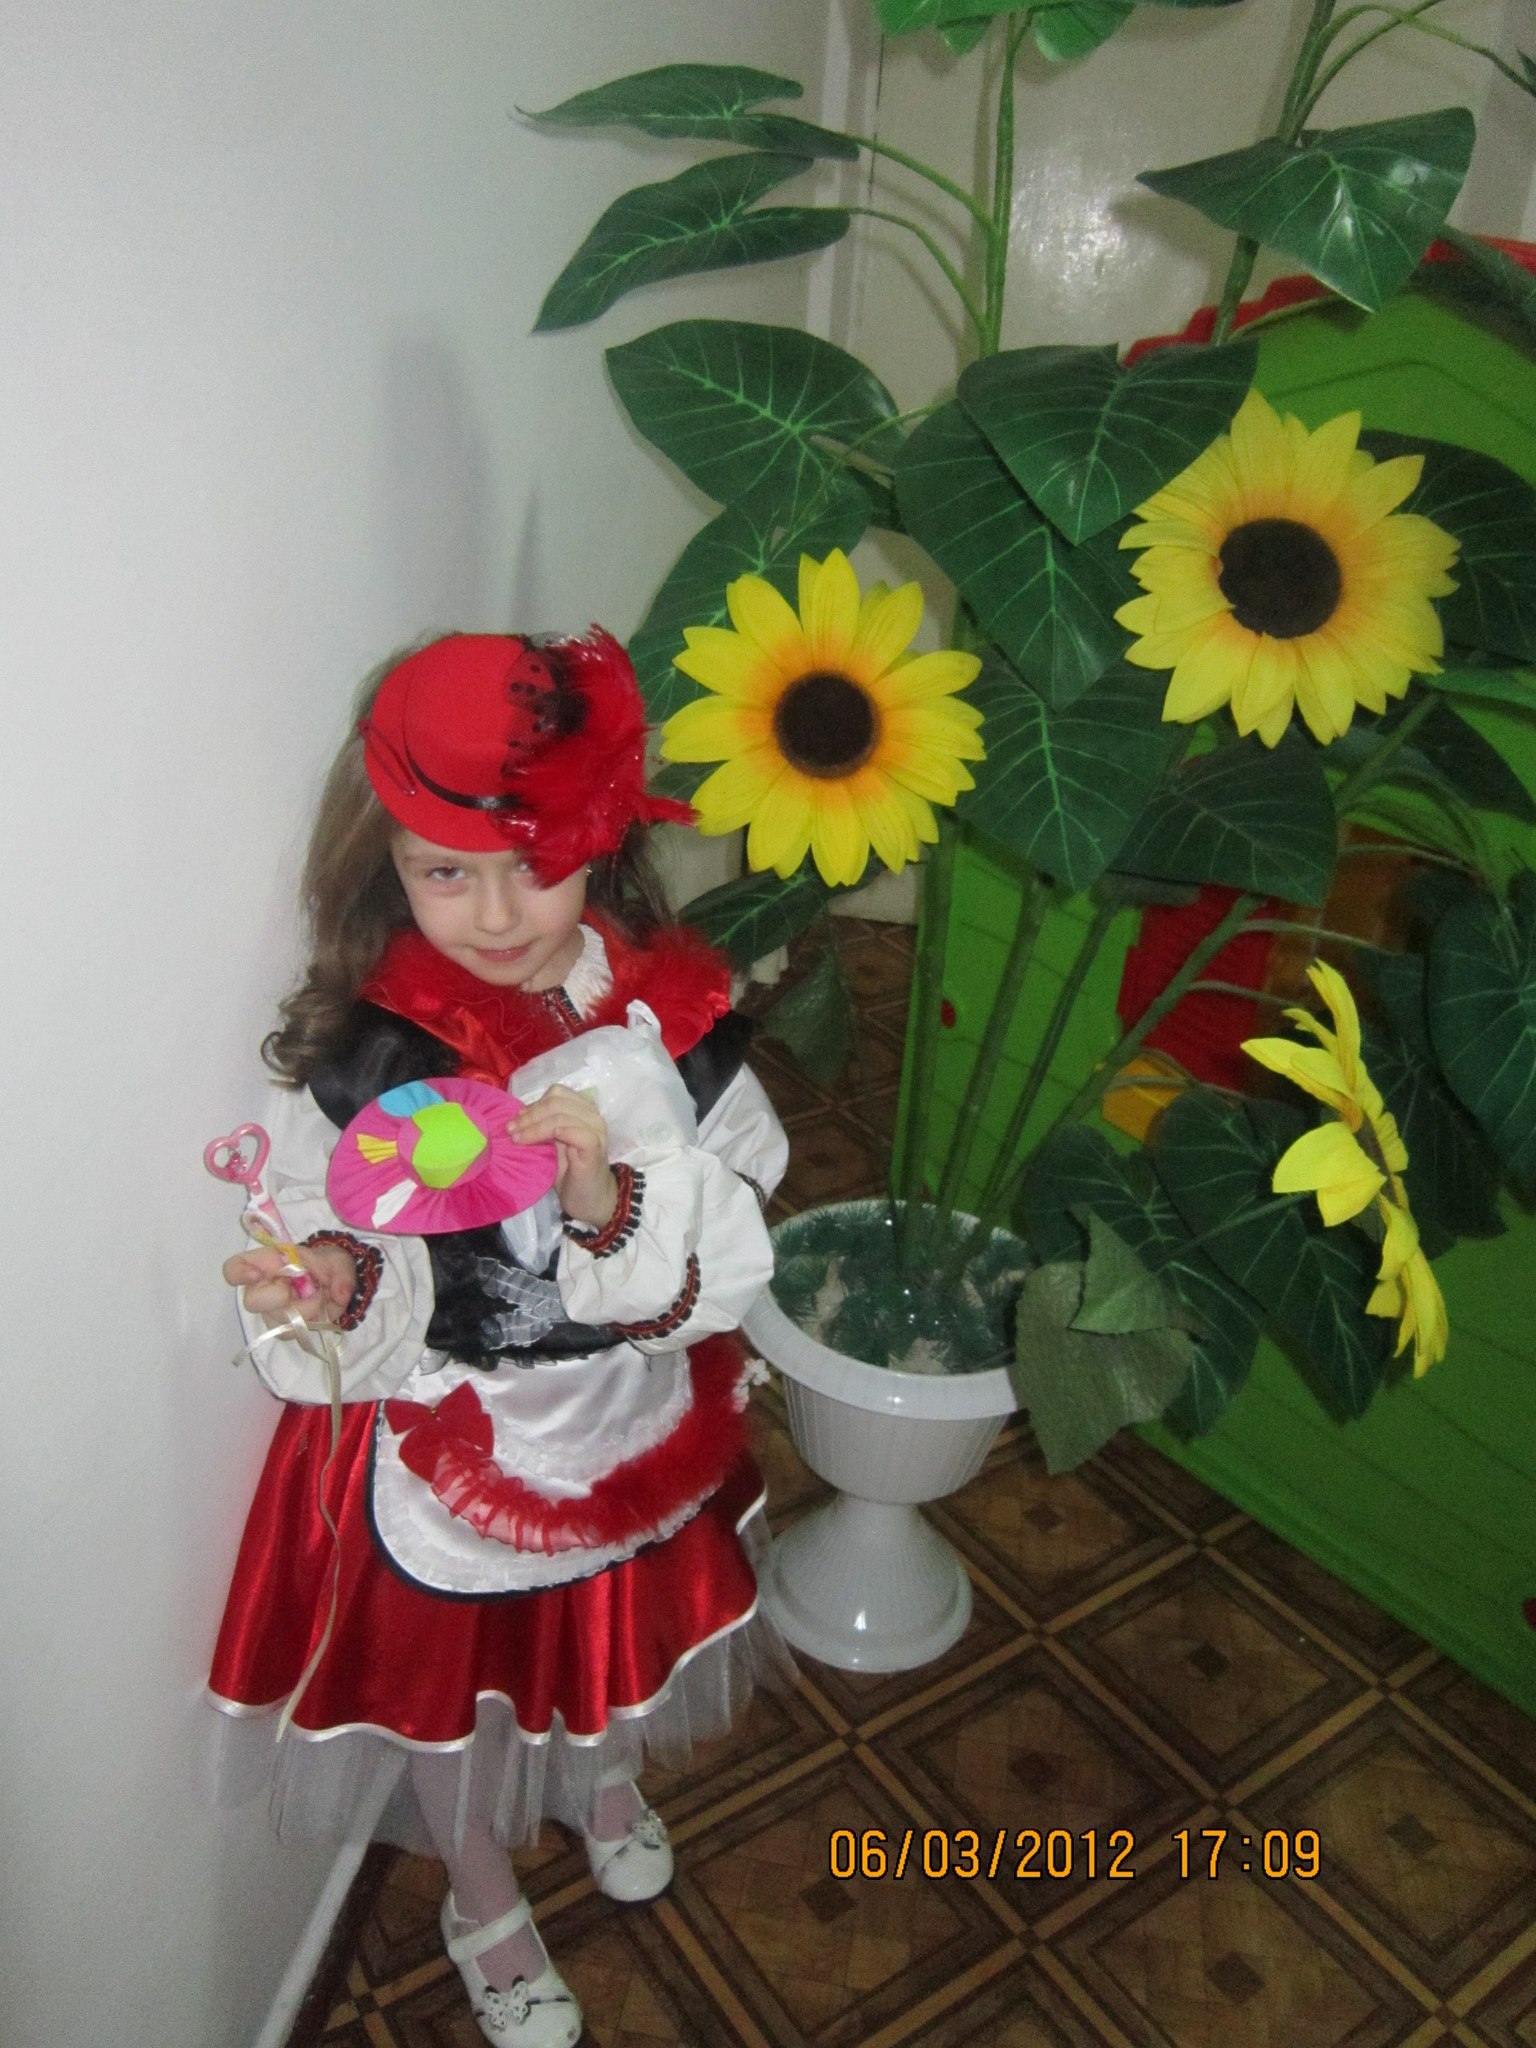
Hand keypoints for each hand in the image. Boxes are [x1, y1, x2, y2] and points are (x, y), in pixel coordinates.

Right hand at [224, 1242, 356, 1329]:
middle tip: (307, 1285)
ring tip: (320, 1296)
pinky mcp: (283, 1329)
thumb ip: (342, 1275)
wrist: (335, 1282)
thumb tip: (340, 1295)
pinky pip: (292, 1333)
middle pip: (252, 1301)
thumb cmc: (326, 1265)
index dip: (239, 1273)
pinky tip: (319, 1310)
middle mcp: (262, 1289)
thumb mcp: (339, 1262)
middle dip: (282, 1296)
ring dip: (306, 1311)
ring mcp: (270, 1311)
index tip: (256, 1275)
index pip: (234, 1269)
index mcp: (267, 1263)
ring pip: (278, 1321)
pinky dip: (311, 1323)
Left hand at [510, 1083, 617, 1229]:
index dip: (534, 1104)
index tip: (516, 1120)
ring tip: (517, 1139)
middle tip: (511, 1130)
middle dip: (529, 1115)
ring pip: (561, 1115)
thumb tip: (518, 1116)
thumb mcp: (554, 1144)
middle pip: (557, 1101)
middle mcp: (592, 1116)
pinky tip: (538, 1142)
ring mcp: (596, 1131)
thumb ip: (543, 1127)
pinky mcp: (595, 1148)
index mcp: (583, 1111)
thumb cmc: (570, 1173)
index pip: (557, 1093)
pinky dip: (553, 1132)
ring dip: (534, 1126)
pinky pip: (573, 1131)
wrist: (590, 1201)